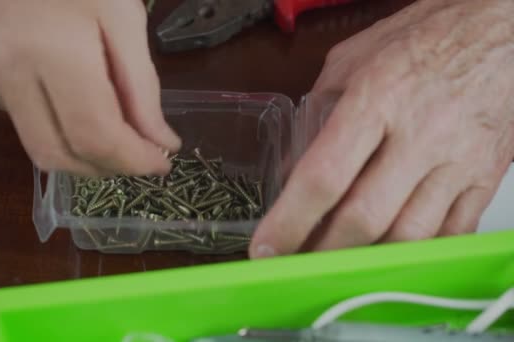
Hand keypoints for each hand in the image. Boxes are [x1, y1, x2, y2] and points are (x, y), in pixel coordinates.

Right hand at [0, 0, 179, 176]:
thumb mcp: (121, 15)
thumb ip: (141, 86)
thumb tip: (159, 143)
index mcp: (52, 50)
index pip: (94, 135)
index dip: (131, 160)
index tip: (161, 164)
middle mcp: (4, 74)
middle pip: (59, 155)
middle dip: (106, 167)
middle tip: (137, 157)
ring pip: (37, 145)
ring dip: (80, 148)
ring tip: (107, 121)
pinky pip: (19, 120)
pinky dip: (53, 119)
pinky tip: (59, 84)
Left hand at [250, 0, 513, 257]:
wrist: (503, 27)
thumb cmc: (428, 35)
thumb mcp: (352, 59)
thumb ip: (315, 114)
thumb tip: (289, 169)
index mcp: (376, 99)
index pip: (323, 176)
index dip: (289, 221)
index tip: (266, 247)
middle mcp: (419, 134)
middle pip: (363, 217)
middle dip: (323, 252)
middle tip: (298, 263)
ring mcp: (458, 160)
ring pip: (408, 235)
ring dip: (366, 259)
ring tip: (338, 262)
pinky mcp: (486, 176)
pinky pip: (452, 233)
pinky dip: (417, 253)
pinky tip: (391, 253)